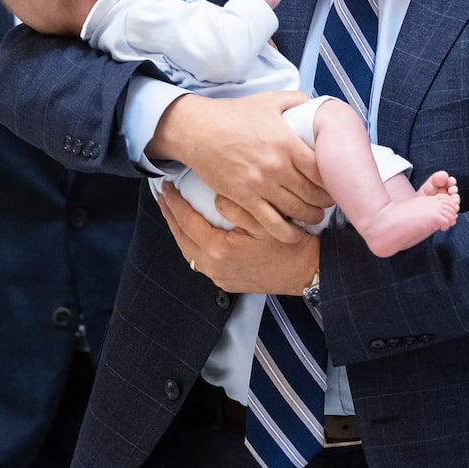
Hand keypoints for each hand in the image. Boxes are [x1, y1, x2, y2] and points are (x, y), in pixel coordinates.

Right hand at [148, 91, 329, 243]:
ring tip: (316, 216)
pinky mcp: (244, 198)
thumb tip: (316, 107)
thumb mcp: (269, 100)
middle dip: (325, 200)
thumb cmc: (233, 114)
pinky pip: (271, 222)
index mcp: (286, 142)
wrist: (198, 130)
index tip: (336, 182)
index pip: (322, 169)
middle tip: (329, 201)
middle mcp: (276, 166)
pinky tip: (295, 235)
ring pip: (296, 210)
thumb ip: (297, 100)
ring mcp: (260, 184)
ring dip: (311, 216)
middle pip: (312, 192)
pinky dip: (287, 232)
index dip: (333, 179)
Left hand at [159, 183, 317, 294]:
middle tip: (162, 196)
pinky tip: (193, 233)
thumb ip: (238, 207)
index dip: (175, 203)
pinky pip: (200, 261)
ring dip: (179, 230)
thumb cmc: (289, 246)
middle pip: (181, 237)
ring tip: (172, 212)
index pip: (187, 222)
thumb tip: (216, 196)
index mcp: (220, 250)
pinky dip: (192, 244)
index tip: (167, 187)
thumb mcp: (266, 221)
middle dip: (170, 215)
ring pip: (188, 252)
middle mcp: (214, 267)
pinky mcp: (226, 281)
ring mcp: (219, 276)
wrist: (306, 272)